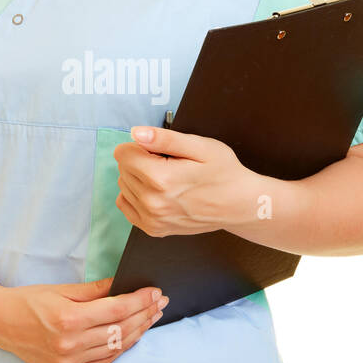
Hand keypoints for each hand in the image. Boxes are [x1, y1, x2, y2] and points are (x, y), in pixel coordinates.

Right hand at [0, 277, 168, 362]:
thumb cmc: (28, 301)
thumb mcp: (61, 290)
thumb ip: (95, 290)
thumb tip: (123, 285)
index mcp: (69, 319)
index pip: (117, 310)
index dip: (140, 301)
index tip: (155, 292)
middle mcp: (71, 344)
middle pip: (121, 330)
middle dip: (145, 315)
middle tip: (161, 303)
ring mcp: (69, 362)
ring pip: (116, 349)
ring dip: (138, 332)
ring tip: (151, 318)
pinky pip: (103, 362)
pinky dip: (120, 349)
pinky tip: (132, 336)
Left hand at [113, 125, 250, 236]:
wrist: (239, 205)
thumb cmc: (224, 173)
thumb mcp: (201, 146)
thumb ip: (165, 138)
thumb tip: (136, 133)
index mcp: (161, 179)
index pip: (123, 153)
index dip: (141, 145)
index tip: (160, 150)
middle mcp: (152, 202)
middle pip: (123, 168)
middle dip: (140, 160)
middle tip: (169, 163)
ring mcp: (152, 219)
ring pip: (124, 185)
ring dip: (138, 177)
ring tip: (167, 178)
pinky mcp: (153, 229)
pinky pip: (126, 205)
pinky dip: (135, 195)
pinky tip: (155, 191)